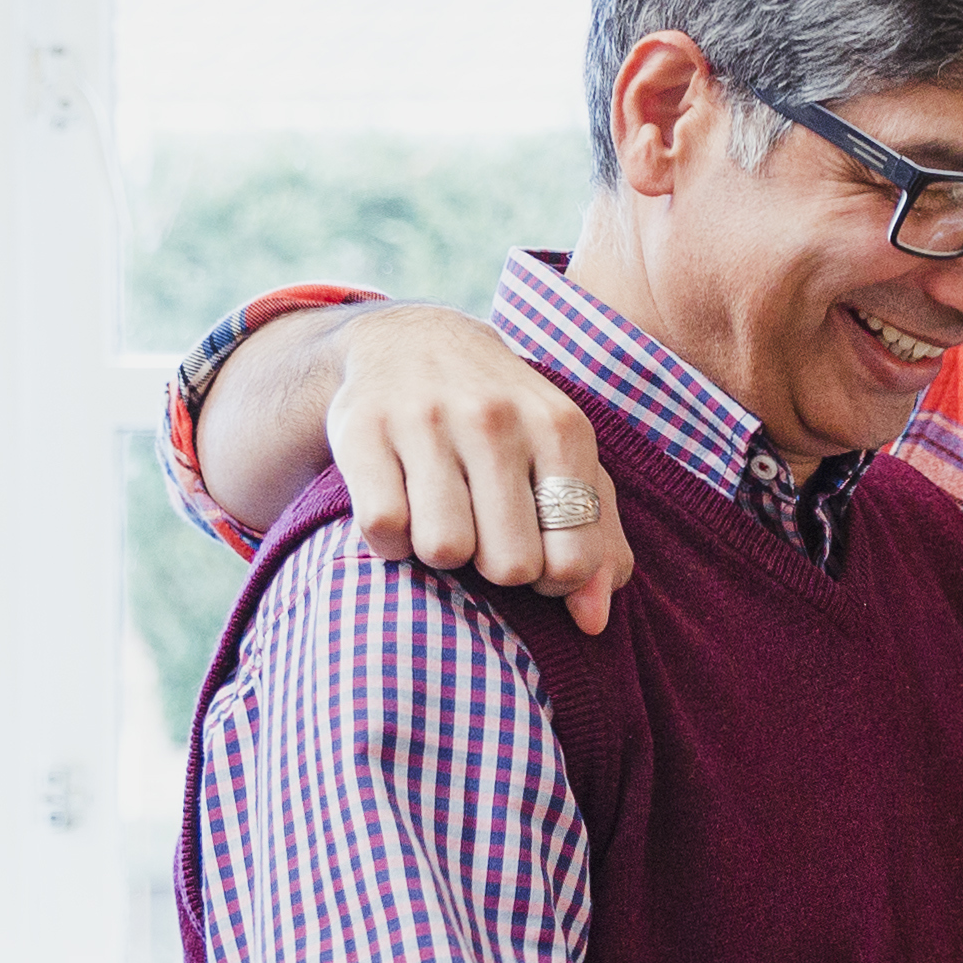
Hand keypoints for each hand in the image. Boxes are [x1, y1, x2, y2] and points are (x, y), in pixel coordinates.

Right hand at [326, 305, 634, 636]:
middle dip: (499, 569)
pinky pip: (383, 530)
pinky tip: (402, 513)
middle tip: (488, 536)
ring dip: (444, 555)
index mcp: (560, 428)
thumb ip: (599, 540)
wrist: (412, 341)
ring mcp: (425, 420)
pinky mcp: (362, 430)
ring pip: (444, 550)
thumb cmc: (507, 422)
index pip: (573, 558)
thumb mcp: (565, 463)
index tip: (540, 556)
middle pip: (510, 565)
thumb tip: (592, 622)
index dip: (556, 580)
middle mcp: (496, 417)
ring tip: (448, 521)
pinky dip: (390, 543)